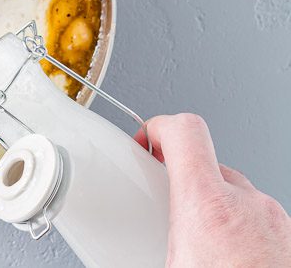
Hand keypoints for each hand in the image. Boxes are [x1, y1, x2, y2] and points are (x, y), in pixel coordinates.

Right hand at [135, 113, 290, 266]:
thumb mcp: (167, 265)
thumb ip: (142, 248)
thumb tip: (109, 261)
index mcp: (207, 206)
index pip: (184, 131)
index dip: (159, 128)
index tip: (146, 144)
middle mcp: (248, 205)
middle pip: (209, 163)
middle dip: (182, 181)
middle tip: (165, 205)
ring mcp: (277, 220)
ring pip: (237, 193)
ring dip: (214, 209)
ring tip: (199, 245)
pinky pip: (259, 218)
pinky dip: (240, 230)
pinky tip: (228, 260)